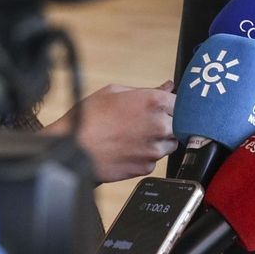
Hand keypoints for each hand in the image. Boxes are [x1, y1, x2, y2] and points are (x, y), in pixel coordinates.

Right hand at [47, 81, 176, 183]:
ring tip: (134, 135)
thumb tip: (168, 86)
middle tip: (147, 122)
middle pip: (181, 125)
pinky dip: (146, 155)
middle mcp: (160, 126)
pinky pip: (155, 160)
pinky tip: (128, 148)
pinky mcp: (147, 167)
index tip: (167, 107)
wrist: (71, 147)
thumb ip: (148, 90)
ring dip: (159, 140)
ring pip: (170, 144)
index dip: (173, 106)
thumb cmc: (88, 117)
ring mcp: (155, 149)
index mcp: (155, 102)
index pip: (183, 103)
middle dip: (169, 123)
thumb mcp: (116, 92)